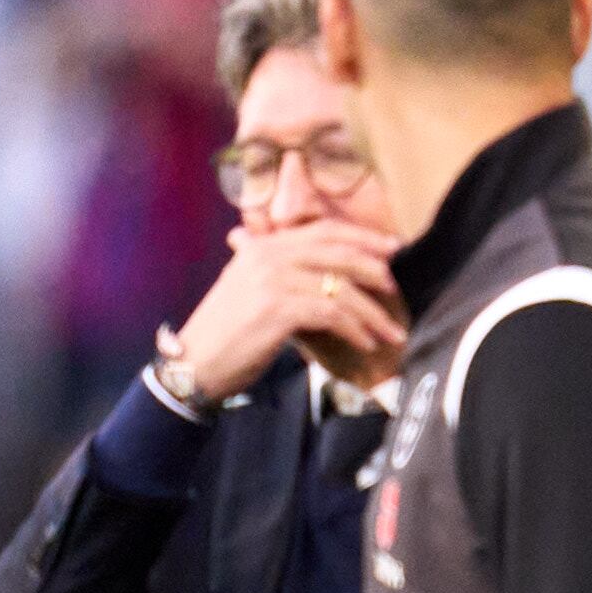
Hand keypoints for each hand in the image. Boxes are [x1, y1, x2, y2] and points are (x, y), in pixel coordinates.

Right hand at [175, 219, 405, 396]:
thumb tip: (323, 274)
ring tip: (391, 332)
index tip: (393, 247)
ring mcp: (271, 280)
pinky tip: (366, 343)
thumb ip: (283, 274)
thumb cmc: (229, 332)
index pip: (323, 231)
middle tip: (396, 291)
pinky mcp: (276, 308)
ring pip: (339, 288)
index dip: (362, 237)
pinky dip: (354, 329)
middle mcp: (267, 256)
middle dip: (375, 271)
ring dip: (372, 313)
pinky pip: (331, 313)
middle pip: (338, 254)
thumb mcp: (252, 290)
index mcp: (263, 247)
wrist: (195, 362)